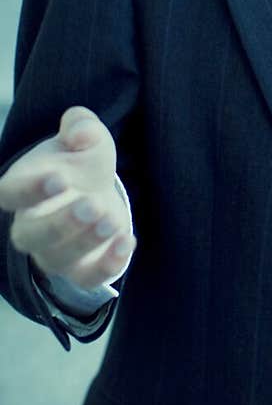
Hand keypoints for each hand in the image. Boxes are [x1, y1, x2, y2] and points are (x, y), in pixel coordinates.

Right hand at [0, 107, 135, 290]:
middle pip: (31, 235)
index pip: (11, 194)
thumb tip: (82, 134)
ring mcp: (54, 251)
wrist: (93, 191)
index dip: (30, 189)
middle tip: (91, 205)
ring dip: (85, 242)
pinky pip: (88, 278)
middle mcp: (31, 226)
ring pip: (58, 259)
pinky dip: (107, 265)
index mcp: (22, 189)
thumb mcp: (83, 135)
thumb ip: (81, 126)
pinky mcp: (82, 269)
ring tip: (110, 220)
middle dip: (60, 223)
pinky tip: (127, 242)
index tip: (59, 178)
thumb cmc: (78, 163)